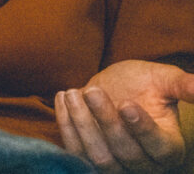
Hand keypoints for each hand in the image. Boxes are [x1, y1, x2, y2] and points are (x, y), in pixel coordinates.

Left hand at [55, 60, 193, 172]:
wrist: (112, 86)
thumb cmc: (142, 84)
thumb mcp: (163, 79)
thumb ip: (182, 85)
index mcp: (169, 147)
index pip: (159, 147)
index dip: (142, 129)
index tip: (126, 104)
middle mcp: (146, 164)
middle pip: (127, 153)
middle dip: (107, 121)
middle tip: (93, 91)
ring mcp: (118, 167)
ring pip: (100, 157)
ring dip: (83, 125)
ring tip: (73, 93)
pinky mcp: (90, 162)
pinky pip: (76, 153)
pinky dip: (66, 127)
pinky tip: (63, 99)